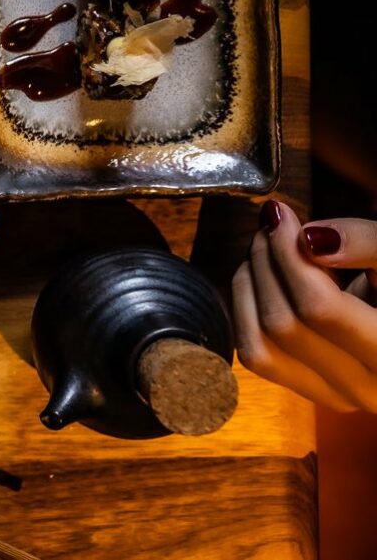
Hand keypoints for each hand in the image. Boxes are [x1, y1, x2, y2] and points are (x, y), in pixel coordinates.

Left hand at [232, 201, 376, 411]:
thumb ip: (366, 242)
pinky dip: (246, 309)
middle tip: (271, 225)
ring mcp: (336, 396)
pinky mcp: (311, 390)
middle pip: (283, 324)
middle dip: (266, 263)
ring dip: (249, 285)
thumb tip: (309, 240)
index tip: (280, 215)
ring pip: (259, 344)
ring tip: (267, 248)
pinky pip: (256, 354)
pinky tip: (262, 278)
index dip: (288, 254)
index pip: (320, 308)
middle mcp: (368, 389)